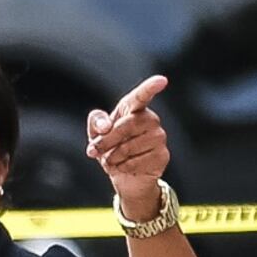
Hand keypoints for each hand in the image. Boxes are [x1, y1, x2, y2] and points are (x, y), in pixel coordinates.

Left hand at [86, 75, 171, 211]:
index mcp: (134, 109)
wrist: (125, 176)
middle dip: (107, 140)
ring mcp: (159, 137)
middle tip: (94, 150)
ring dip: (114, 156)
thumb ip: (96, 122)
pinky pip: (138, 162)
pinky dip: (123, 167)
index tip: (161, 80)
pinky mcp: (162, 155)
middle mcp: (150, 120)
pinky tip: (124, 167)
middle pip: (128, 125)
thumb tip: (105, 126)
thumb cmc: (111, 148)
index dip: (150, 88)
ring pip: (131, 146)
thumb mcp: (97, 134)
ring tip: (112, 159)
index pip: (142, 96)